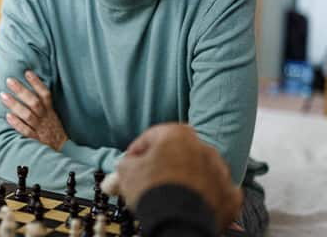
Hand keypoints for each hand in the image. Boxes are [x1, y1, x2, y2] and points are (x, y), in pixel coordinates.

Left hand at [0, 71, 67, 150]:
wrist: (62, 150)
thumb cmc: (52, 129)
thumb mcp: (52, 115)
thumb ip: (42, 104)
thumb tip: (26, 88)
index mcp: (50, 111)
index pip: (45, 94)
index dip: (37, 83)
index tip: (27, 72)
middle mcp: (45, 118)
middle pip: (34, 102)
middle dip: (21, 90)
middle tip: (9, 80)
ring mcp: (40, 129)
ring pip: (28, 115)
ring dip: (15, 105)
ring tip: (3, 95)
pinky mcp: (35, 139)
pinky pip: (26, 131)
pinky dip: (17, 123)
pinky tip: (8, 116)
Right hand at [116, 124, 242, 231]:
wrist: (178, 223)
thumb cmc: (153, 192)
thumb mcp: (127, 171)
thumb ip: (127, 161)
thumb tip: (127, 164)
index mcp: (177, 134)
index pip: (152, 137)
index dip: (138, 150)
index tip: (132, 161)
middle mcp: (203, 147)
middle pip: (179, 152)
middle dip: (166, 163)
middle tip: (151, 178)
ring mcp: (220, 172)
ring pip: (200, 171)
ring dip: (187, 178)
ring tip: (170, 193)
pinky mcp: (230, 195)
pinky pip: (216, 192)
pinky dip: (206, 197)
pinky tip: (191, 204)